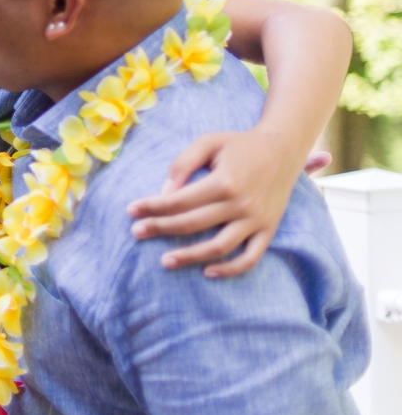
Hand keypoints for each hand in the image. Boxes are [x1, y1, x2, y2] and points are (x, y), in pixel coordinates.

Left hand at [127, 124, 308, 277]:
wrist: (283, 148)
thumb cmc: (239, 144)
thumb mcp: (207, 143)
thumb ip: (182, 165)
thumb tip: (164, 193)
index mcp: (223, 182)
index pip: (178, 201)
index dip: (152, 207)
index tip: (131, 211)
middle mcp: (240, 204)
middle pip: (192, 224)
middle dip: (160, 229)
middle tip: (136, 232)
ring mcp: (256, 220)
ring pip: (218, 248)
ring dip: (189, 257)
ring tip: (164, 261)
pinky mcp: (268, 230)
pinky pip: (250, 258)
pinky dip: (230, 270)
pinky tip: (207, 272)